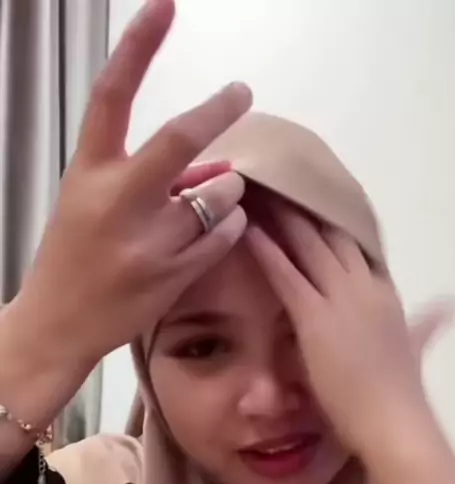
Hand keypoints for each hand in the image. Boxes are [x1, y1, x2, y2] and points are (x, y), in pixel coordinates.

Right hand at [11, 0, 251, 371]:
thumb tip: (212, 158)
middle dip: (216, 109)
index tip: (164, 6)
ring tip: (218, 198)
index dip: (139, 46)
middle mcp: (118, 203)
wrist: (58, 325)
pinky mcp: (173, 276)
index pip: (112, 96)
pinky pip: (225, 235)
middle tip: (240, 92)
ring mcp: (148, 242)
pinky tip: (222, 228)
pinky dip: (233, 225)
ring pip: (218, 194)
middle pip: (179, 140)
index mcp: (88, 174)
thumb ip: (144, 175)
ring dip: (228, 189)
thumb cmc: (73, 257)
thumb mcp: (92, 203)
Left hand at [247, 204, 453, 461]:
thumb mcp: (415, 346)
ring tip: (258, 189)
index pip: (356, 244)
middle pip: (329, 234)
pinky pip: (287, 275)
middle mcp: (364, 286)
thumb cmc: (398, 392)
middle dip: (302, 206)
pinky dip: (266, 250)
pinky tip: (249, 229)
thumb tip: (445, 307)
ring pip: (308, 244)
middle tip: (277, 179)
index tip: (311, 197)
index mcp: (384, 292)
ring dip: (281, 216)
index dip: (331, 219)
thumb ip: (425, 324)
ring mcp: (340, 299)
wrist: (394, 420)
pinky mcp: (315, 319)